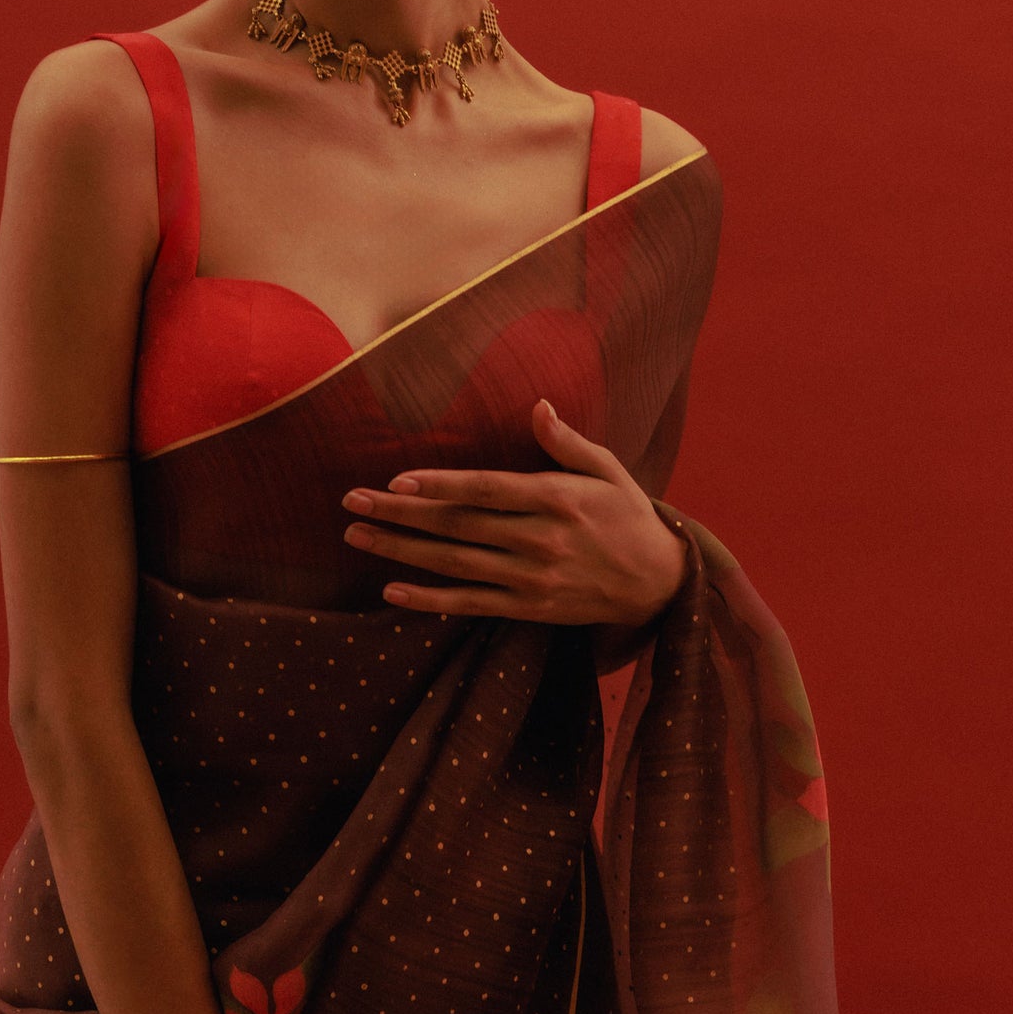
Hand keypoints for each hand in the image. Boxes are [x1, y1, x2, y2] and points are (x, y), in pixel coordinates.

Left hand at [340, 399, 686, 628]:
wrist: (660, 584)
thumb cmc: (628, 516)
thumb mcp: (607, 471)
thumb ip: (567, 441)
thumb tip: (537, 405)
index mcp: (557, 499)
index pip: (487, 490)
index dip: (440, 486)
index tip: (396, 480)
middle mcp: (540, 539)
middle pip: (458, 525)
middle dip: (401, 514)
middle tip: (352, 503)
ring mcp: (531, 578)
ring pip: (455, 564)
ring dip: (402, 551)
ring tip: (357, 537)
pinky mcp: (529, 608)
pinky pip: (471, 604)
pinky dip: (430, 600)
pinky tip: (392, 591)